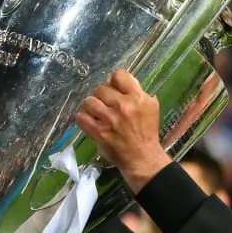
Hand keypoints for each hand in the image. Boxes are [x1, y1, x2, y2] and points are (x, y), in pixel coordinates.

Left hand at [76, 70, 170, 191]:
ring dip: (91, 107)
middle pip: (101, 88)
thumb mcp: (150, 107)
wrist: (142, 157)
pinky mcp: (98, 132)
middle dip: (102, 96)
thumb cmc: (146, 131)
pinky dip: (83, 119)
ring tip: (97, 114)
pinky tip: (90, 122)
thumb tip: (118, 83)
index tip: (114, 90)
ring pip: (89, 101)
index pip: (119, 75)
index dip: (114, 81)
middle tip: (106, 105)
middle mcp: (123, 106)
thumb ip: (136, 93)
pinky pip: (81, 117)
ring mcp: (110, 119)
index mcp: (138, 98)